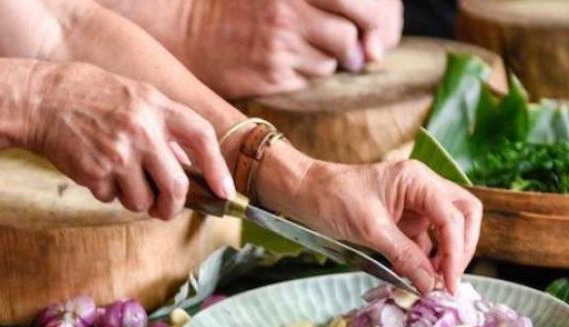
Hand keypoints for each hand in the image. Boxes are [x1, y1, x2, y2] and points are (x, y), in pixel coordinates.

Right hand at [25, 62, 233, 218]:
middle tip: (165, 209)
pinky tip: (94, 168)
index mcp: (156, 106)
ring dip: (134, 199)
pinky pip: (111, 198)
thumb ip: (164, 126)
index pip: (202, 137)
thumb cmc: (89, 96)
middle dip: (173, 206)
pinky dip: (106, 191)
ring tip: (118, 175)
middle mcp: (142, 130)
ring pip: (143, 201)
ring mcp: (119, 154)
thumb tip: (188, 167)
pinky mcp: (96, 172)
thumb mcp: (135, 96)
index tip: (225, 192)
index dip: (218, 167)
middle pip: (176, 186)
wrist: (39, 99)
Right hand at [179, 0, 403, 96]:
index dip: (384, 16)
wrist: (185, 24)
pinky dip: (309, 69)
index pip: (366, 1)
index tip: (382, 26)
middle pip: (357, 32)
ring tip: (307, 42)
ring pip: (337, 57)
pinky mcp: (272, 73)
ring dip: (334, 54)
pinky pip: (312, 76)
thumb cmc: (239, 1)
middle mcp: (291, 8)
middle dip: (368, 40)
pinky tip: (287, 56)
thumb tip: (376, 38)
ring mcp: (281, 42)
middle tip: (365, 45)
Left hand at [279, 159, 481, 293]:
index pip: (453, 216)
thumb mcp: (370, 230)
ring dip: (446, 256)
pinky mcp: (404, 221)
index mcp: (418, 180)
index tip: (448, 283)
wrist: (304, 193)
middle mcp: (423, 188)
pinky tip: (419, 278)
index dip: (456, 252)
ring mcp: (415, 205)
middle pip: (464, 215)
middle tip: (449, 280)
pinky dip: (427, 260)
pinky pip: (426, 241)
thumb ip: (404, 256)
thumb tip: (430, 285)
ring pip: (449, 229)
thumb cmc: (332, 199)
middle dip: (462, 248)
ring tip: (433, 283)